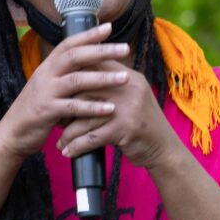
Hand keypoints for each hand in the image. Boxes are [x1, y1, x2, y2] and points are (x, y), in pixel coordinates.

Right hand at [0, 24, 131, 160]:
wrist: (13, 133)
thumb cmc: (35, 109)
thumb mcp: (48, 87)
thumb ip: (64, 75)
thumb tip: (89, 64)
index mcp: (47, 66)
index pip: (68, 44)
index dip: (88, 34)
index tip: (109, 27)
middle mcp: (45, 75)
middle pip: (75, 56)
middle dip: (102, 51)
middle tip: (126, 48)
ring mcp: (46, 92)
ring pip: (77, 80)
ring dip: (103, 78)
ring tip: (125, 78)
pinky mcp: (47, 111)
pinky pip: (74, 107)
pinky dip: (93, 107)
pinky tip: (111, 108)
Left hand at [55, 62, 179, 170]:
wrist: (164, 148)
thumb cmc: (141, 124)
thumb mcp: (130, 98)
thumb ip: (110, 86)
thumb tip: (80, 76)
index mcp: (127, 76)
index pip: (93, 67)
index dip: (72, 80)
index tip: (58, 95)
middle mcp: (127, 87)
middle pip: (84, 91)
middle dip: (65, 109)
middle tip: (55, 121)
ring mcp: (127, 107)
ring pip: (85, 117)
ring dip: (69, 133)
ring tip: (60, 142)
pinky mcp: (125, 128)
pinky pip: (92, 137)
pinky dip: (77, 146)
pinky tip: (68, 152)